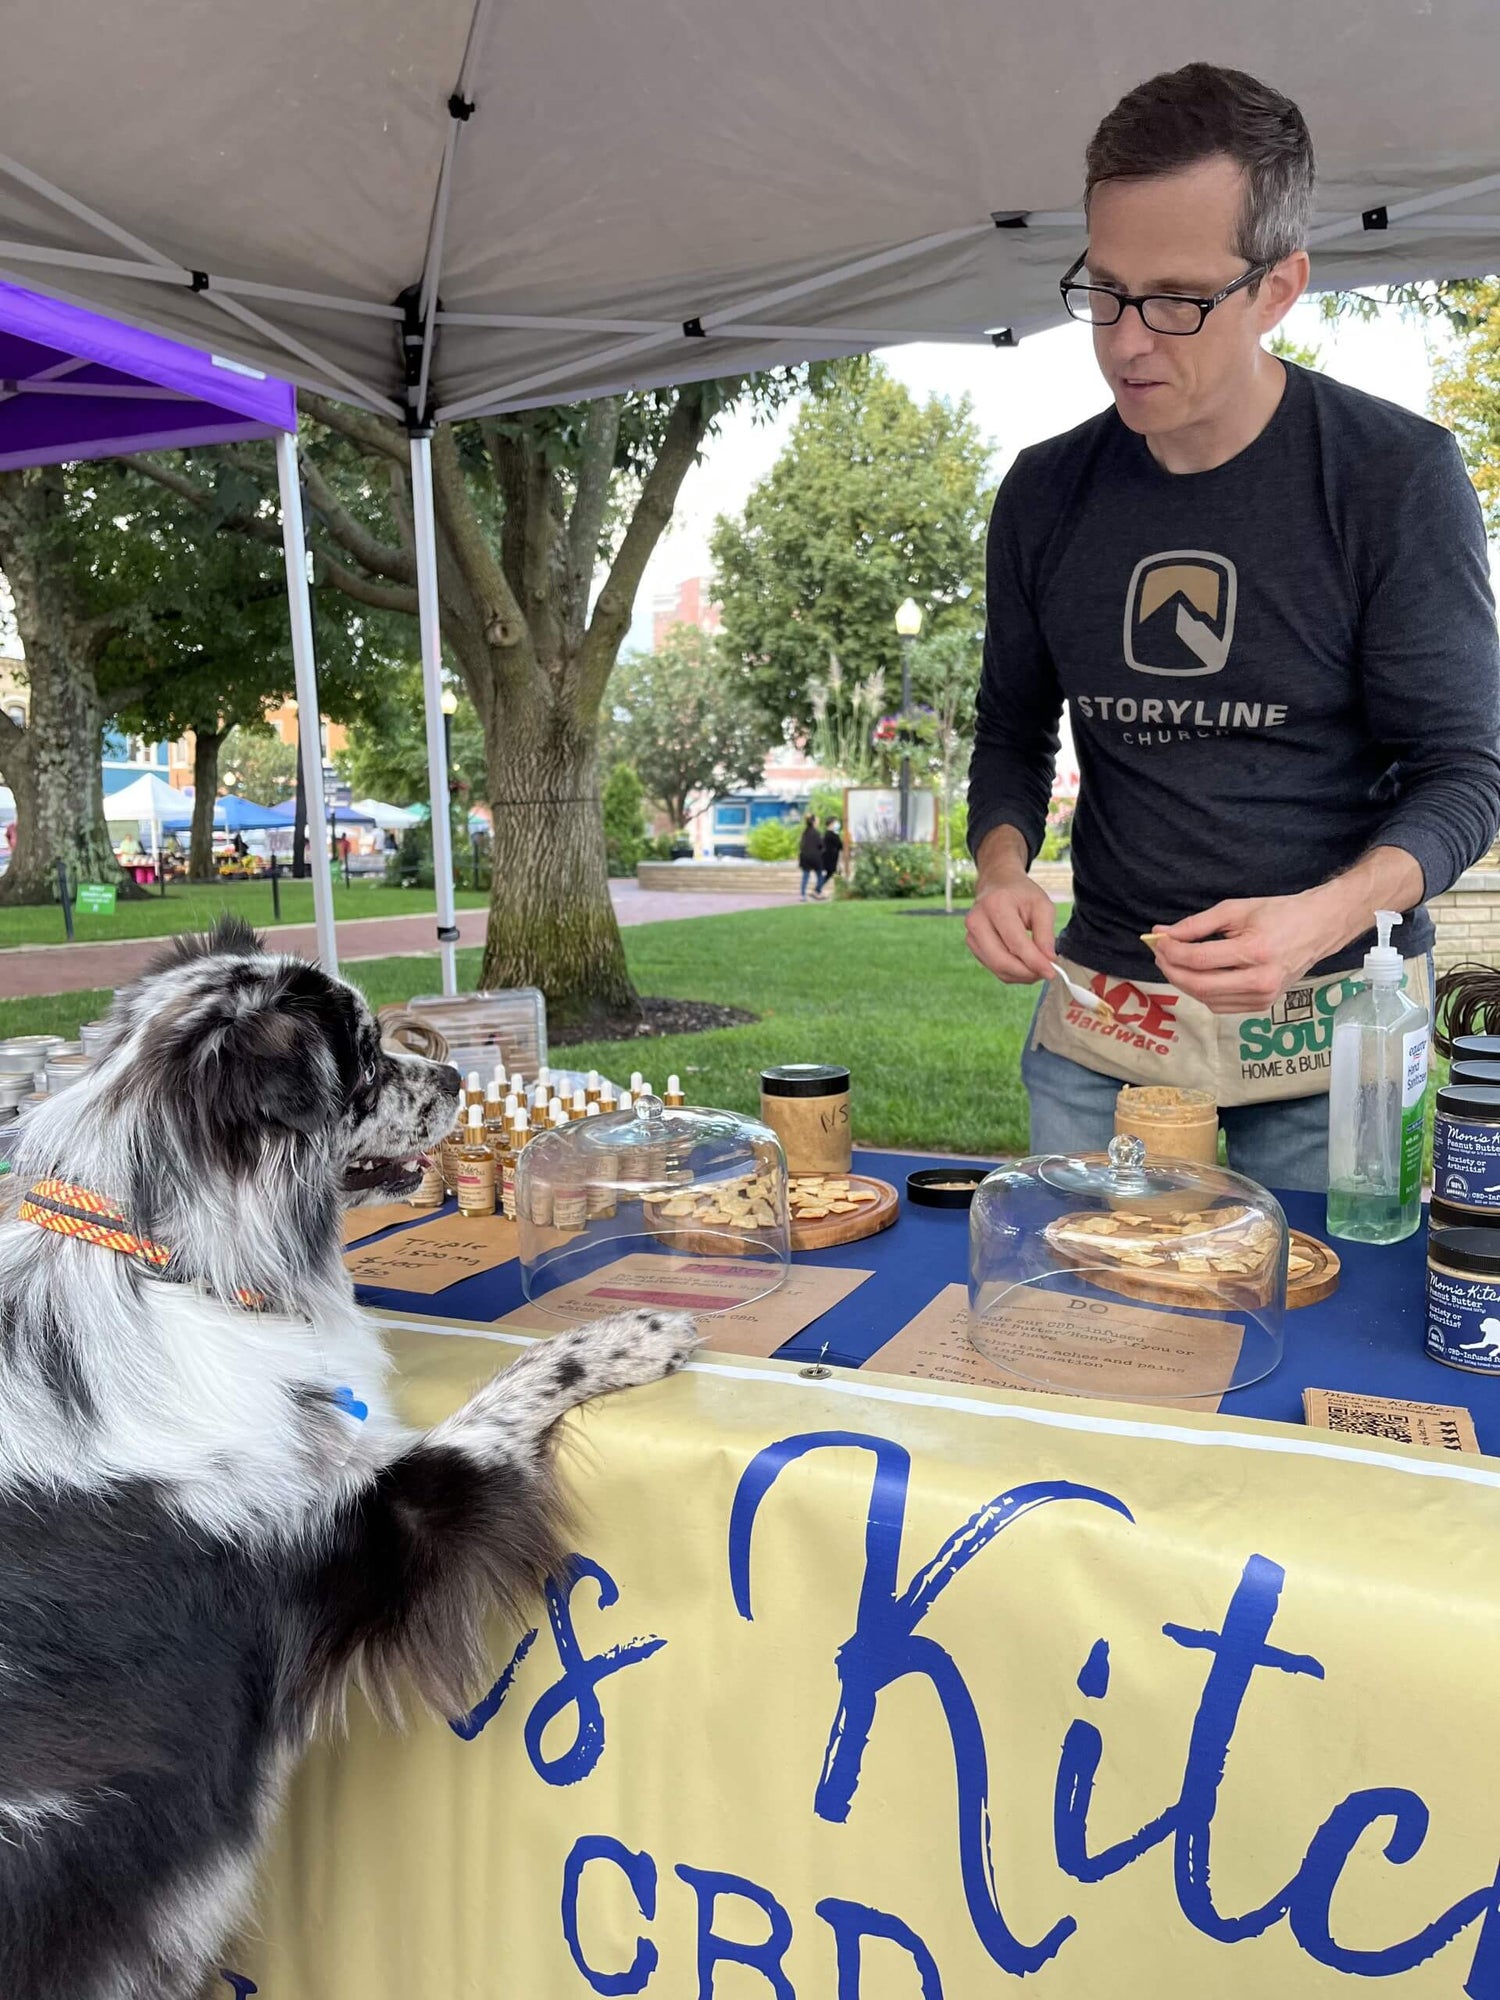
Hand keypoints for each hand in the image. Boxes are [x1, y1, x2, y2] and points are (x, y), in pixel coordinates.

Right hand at [966, 866, 1057, 985]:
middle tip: (1046, 973)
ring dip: (1021, 975)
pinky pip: (994, 968)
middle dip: (1027, 972)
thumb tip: (1048, 961)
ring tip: (1038, 967)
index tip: (1052, 972)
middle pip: (1001, 960)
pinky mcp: (973, 946)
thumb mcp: (1042, 905)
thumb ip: (1046, 934)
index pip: (1015, 942)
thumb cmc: (1021, 894)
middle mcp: (977, 921)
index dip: (1034, 961)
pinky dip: (1012, 972)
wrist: (998, 885)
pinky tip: (1025, 964)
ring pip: (997, 968)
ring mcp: (971, 935)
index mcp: (996, 905)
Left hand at [1146, 888, 1350, 1013]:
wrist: (1318, 928)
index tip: (1158, 941)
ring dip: (1184, 982)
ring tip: (1174, 962)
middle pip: (1199, 985)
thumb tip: (1163, 934)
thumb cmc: (1279, 914)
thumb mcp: (1236, 910)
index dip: (1172, 952)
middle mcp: (1260, 980)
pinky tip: (1196, 975)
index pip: (1199, 959)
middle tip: (1160, 953)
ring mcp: (1263, 997)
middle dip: (1172, 969)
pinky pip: (1220, 1005)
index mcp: (1255, 952)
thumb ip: (1197, 924)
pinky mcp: (1263, 1005)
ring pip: (1207, 999)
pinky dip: (1202, 992)